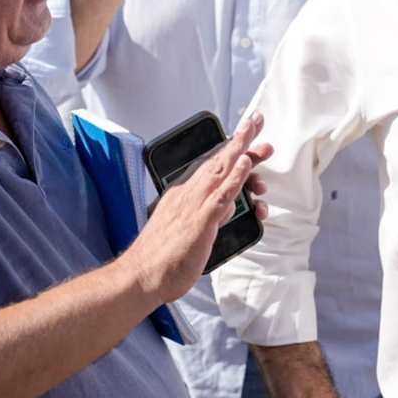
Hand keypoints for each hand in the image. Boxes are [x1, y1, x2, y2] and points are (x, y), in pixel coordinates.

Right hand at [122, 113, 272, 304]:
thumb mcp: (188, 229)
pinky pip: (221, 195)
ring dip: (241, 149)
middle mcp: (188, 194)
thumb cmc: (161, 257)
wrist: (140, 277)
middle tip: (257, 120)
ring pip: (221, 170)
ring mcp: (193, 206)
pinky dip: (235, 177)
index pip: (210, 164)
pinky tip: (246, 162)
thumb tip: (229, 205)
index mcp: (183, 194)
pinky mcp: (199, 222)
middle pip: (218, 161)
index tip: (245, 133)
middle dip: (240, 140)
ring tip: (256, 131)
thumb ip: (210, 214)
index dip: (229, 147)